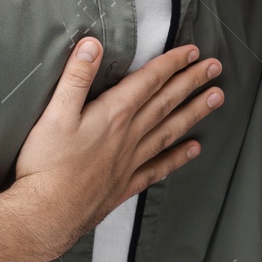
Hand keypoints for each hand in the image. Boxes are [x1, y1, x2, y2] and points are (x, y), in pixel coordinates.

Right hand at [13, 37, 223, 256]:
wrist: (45, 215)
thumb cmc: (46, 165)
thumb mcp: (54, 114)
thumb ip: (75, 77)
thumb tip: (92, 45)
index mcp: (112, 115)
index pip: (148, 82)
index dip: (171, 63)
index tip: (192, 51)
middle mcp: (128, 137)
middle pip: (166, 103)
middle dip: (191, 82)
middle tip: (215, 68)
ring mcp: (129, 162)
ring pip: (170, 131)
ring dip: (194, 113)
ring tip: (216, 99)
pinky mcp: (124, 184)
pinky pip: (159, 167)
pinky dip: (178, 157)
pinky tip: (193, 149)